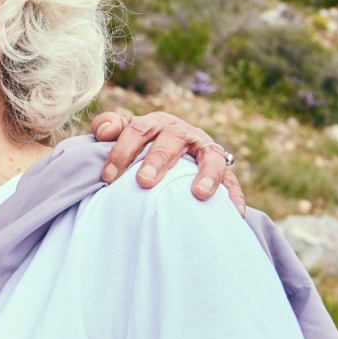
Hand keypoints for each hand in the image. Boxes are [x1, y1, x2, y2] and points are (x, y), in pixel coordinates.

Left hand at [89, 110, 244, 214]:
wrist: (173, 153)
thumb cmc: (140, 147)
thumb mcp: (124, 134)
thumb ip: (108, 127)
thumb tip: (104, 132)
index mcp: (155, 124)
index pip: (138, 130)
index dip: (122, 151)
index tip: (108, 177)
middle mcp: (182, 132)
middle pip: (171, 140)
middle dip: (157, 160)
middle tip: (143, 182)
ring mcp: (205, 149)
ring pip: (209, 156)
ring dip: (206, 174)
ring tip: (199, 193)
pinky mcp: (223, 169)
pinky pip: (231, 181)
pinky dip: (232, 196)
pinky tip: (233, 214)